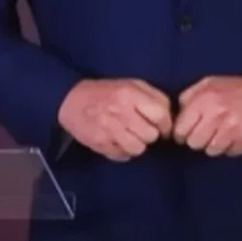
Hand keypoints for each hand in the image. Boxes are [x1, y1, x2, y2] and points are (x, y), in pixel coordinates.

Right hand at [57, 78, 172, 161]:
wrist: (72, 100)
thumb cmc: (108, 91)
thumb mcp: (132, 85)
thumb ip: (153, 97)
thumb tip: (169, 116)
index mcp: (131, 95)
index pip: (160, 115)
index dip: (167, 125)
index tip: (165, 128)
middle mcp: (120, 112)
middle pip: (150, 135)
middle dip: (151, 134)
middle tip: (145, 130)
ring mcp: (108, 130)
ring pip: (138, 149)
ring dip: (139, 145)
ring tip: (133, 137)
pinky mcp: (99, 144)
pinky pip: (122, 155)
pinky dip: (124, 151)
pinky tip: (120, 141)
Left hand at [173, 76, 241, 157]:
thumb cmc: (238, 87)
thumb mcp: (209, 83)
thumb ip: (189, 97)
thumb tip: (176, 116)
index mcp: (203, 100)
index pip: (180, 131)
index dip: (182, 133)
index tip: (189, 130)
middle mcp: (216, 115)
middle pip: (194, 144)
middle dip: (198, 139)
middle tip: (208, 131)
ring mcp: (232, 129)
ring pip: (210, 151)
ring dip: (214, 144)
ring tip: (223, 132)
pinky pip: (229, 153)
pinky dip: (230, 147)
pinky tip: (236, 135)